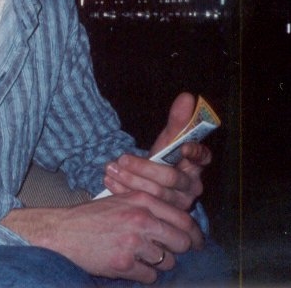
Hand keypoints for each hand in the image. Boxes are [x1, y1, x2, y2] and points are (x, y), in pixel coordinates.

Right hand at [1, 193, 200, 282]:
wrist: (61, 232)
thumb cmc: (89, 217)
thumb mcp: (119, 201)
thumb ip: (148, 208)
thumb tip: (178, 226)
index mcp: (141, 200)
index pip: (183, 219)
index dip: (194, 234)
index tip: (196, 243)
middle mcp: (141, 219)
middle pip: (181, 242)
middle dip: (176, 251)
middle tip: (165, 253)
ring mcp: (133, 242)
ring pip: (167, 262)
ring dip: (157, 264)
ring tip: (139, 257)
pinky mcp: (124, 263)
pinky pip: (149, 276)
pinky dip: (142, 274)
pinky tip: (128, 265)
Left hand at [103, 92, 211, 210]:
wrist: (149, 182)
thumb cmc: (163, 158)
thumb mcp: (168, 139)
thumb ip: (177, 120)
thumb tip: (187, 97)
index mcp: (196, 166)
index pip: (203, 159)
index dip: (196, 153)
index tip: (183, 146)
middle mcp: (192, 187)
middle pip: (171, 178)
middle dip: (144, 168)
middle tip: (122, 158)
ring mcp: (178, 204)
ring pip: (156, 193)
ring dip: (130, 180)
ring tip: (111, 168)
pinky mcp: (162, 215)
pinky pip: (144, 205)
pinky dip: (124, 191)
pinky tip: (109, 181)